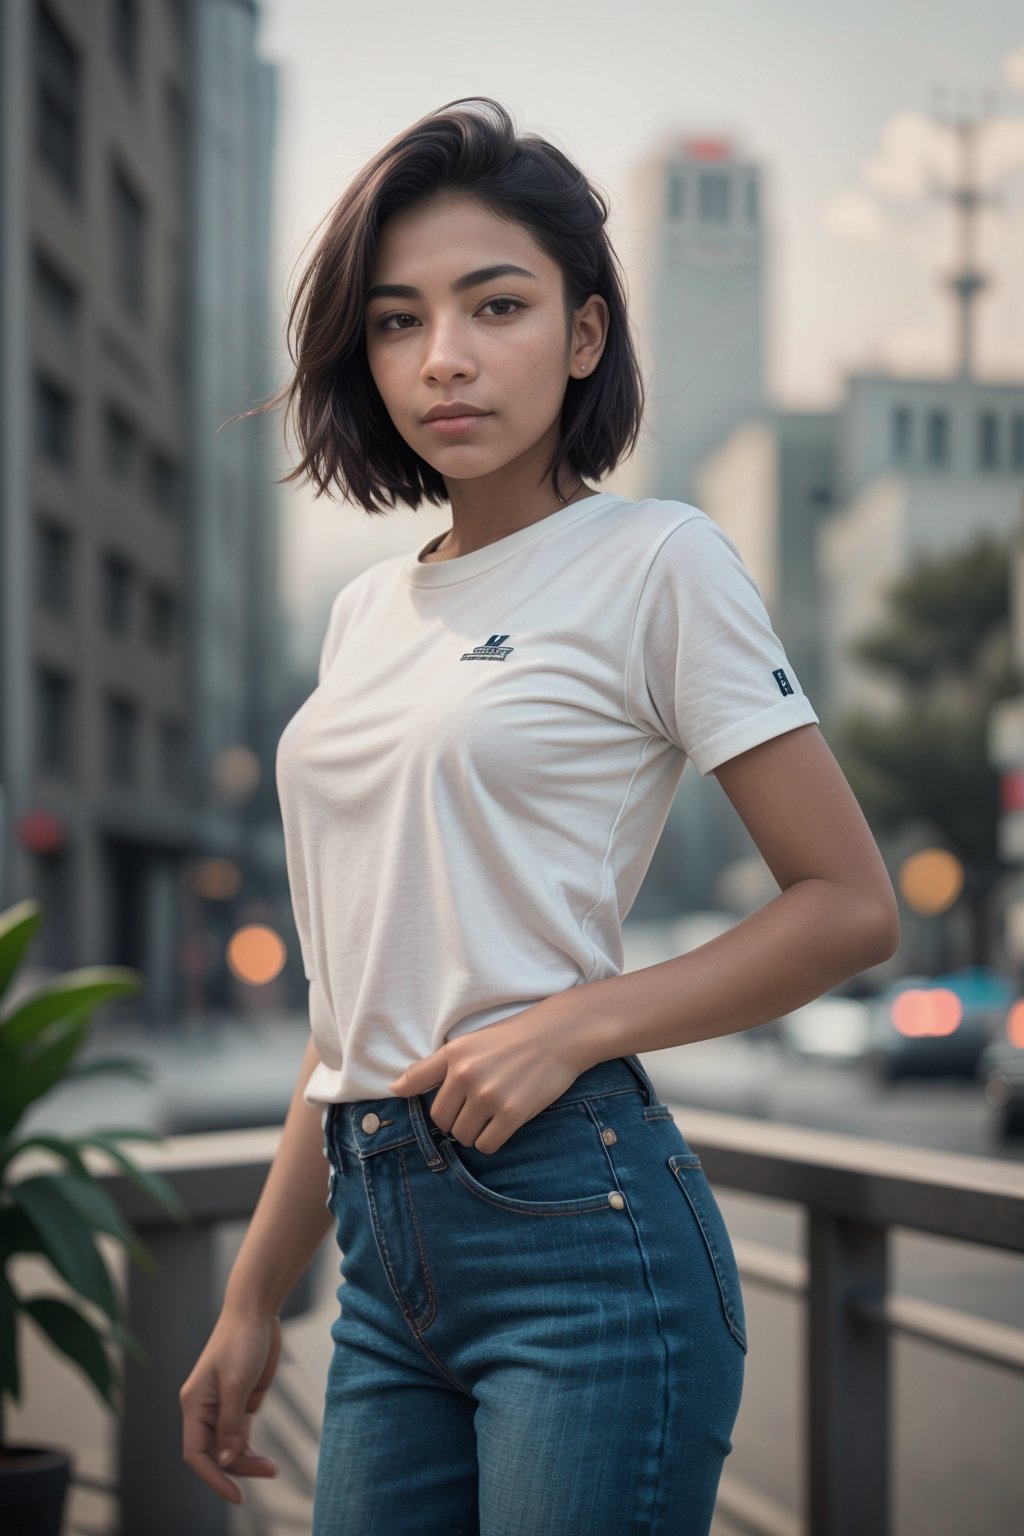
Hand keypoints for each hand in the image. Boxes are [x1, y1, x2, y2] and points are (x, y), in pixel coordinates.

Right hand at [179, 1306, 281, 1505]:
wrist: (257, 1310)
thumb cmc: (242, 1341)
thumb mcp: (238, 1384)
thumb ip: (230, 1424)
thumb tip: (225, 1461)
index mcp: (194, 1404)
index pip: (196, 1453)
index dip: (212, 1477)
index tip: (234, 1495)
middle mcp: (205, 1409)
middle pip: (214, 1454)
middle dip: (237, 1468)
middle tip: (269, 1471)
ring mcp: (222, 1407)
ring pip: (228, 1447)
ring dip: (246, 1461)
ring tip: (271, 1468)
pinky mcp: (240, 1401)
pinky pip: (239, 1436)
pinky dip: (249, 1449)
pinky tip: (265, 1459)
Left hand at [387, 1001, 591, 1153]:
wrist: (558, 1035)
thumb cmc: (511, 1039)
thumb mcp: (467, 1043)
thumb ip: (429, 1068)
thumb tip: (393, 1089)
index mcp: (454, 1055)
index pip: (422, 1094)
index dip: (436, 1108)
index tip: (447, 1109)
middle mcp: (467, 1074)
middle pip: (444, 1123)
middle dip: (457, 1122)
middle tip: (478, 1108)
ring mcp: (489, 1095)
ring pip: (464, 1137)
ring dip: (475, 1133)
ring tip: (492, 1114)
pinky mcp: (512, 1112)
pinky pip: (487, 1145)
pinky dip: (492, 1140)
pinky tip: (504, 1123)